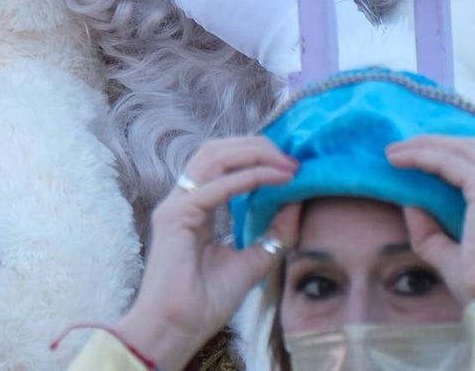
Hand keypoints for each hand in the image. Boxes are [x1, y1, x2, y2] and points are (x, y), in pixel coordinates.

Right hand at [115, 137, 299, 370]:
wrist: (177, 328)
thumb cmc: (205, 302)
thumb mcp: (252, 260)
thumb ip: (274, 233)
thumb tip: (299, 202)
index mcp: (195, 207)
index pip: (221, 163)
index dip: (255, 155)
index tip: (291, 163)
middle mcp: (183, 199)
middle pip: (217, 150)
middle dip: (257, 146)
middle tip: (291, 156)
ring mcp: (176, 204)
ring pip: (213, 157)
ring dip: (253, 154)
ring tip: (285, 163)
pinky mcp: (175, 216)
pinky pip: (215, 187)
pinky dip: (247, 178)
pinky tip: (273, 178)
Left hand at [384, 136, 474, 302]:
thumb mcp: (450, 253)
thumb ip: (430, 230)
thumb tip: (409, 204)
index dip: (454, 152)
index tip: (421, 155)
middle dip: (437, 142)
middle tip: (403, 148)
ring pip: (461, 148)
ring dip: (425, 145)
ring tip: (394, 152)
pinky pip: (449, 161)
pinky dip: (422, 156)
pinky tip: (399, 161)